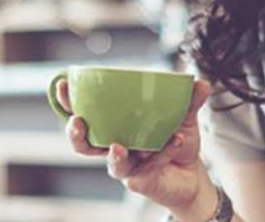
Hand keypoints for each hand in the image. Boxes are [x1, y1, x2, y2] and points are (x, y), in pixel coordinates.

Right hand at [58, 78, 217, 217]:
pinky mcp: (140, 182)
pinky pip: (148, 166)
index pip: (85, 114)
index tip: (63, 85)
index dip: (69, 102)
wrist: (193, 175)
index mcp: (115, 127)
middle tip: (78, 122)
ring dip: (113, 155)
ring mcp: (125, 167)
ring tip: (118, 145)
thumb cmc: (177, 142)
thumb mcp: (184, 118)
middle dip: (75, 135)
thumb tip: (201, 82)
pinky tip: (175, 139)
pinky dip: (163, 151)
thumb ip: (189, 101)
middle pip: (84, 145)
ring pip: (112, 163)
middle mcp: (114, 147)